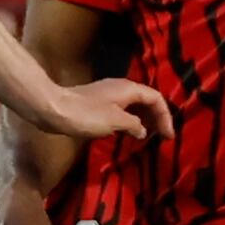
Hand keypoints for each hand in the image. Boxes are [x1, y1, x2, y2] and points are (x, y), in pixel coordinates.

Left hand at [33, 77, 172, 140]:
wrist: (54, 109)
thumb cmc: (87, 115)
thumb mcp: (115, 121)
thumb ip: (133, 124)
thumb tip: (142, 130)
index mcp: (128, 89)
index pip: (156, 98)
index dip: (166, 116)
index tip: (170, 136)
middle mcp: (120, 87)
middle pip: (146, 99)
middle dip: (157, 116)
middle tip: (163, 136)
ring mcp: (108, 94)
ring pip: (134, 104)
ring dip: (145, 118)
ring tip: (150, 136)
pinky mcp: (98, 102)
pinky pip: (123, 109)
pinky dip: (131, 120)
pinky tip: (129, 133)